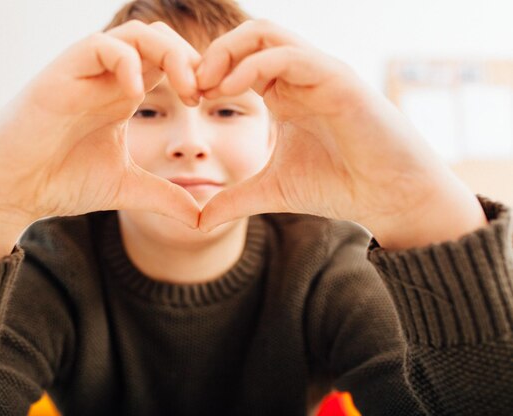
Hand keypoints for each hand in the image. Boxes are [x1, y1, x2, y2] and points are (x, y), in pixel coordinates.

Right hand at [0, 20, 201, 228]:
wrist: (9, 190)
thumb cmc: (60, 181)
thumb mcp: (126, 188)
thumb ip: (165, 197)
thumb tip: (203, 219)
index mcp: (125, 95)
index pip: (172, 63)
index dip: (201, 76)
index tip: (216, 103)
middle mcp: (109, 78)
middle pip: (162, 40)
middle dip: (194, 60)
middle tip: (206, 95)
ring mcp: (85, 72)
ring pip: (137, 34)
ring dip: (170, 54)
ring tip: (186, 91)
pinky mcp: (61, 74)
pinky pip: (100, 46)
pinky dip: (126, 61)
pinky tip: (138, 94)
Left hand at [196, 20, 485, 247]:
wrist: (387, 197)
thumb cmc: (337, 186)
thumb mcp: (271, 191)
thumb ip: (234, 200)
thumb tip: (198, 222)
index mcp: (284, 93)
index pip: (238, 60)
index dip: (208, 74)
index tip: (188, 101)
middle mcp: (299, 76)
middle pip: (248, 36)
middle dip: (212, 55)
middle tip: (191, 87)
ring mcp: (318, 73)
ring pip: (266, 34)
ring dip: (228, 52)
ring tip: (206, 85)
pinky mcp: (338, 78)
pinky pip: (290, 55)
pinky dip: (255, 65)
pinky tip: (231, 91)